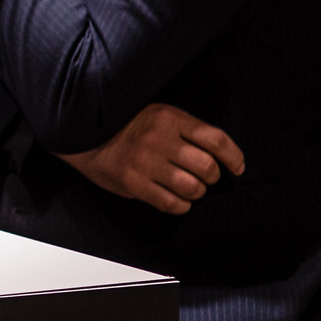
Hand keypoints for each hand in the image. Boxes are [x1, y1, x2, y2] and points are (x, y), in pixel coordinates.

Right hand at [55, 103, 244, 214]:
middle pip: (207, 167)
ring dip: (197, 192)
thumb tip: (221, 156)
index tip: (238, 168)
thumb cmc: (126, 126)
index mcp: (169, 118)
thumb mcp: (158, 115)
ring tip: (190, 189)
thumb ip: (185, 130)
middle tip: (205, 177)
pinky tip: (177, 200)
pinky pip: (171, 204)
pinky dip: (181, 205)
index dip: (234, 157)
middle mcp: (158, 139)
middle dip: (212, 177)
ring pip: (192, 188)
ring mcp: (145, 162)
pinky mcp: (133, 183)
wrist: (83, 134)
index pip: (216, 139)